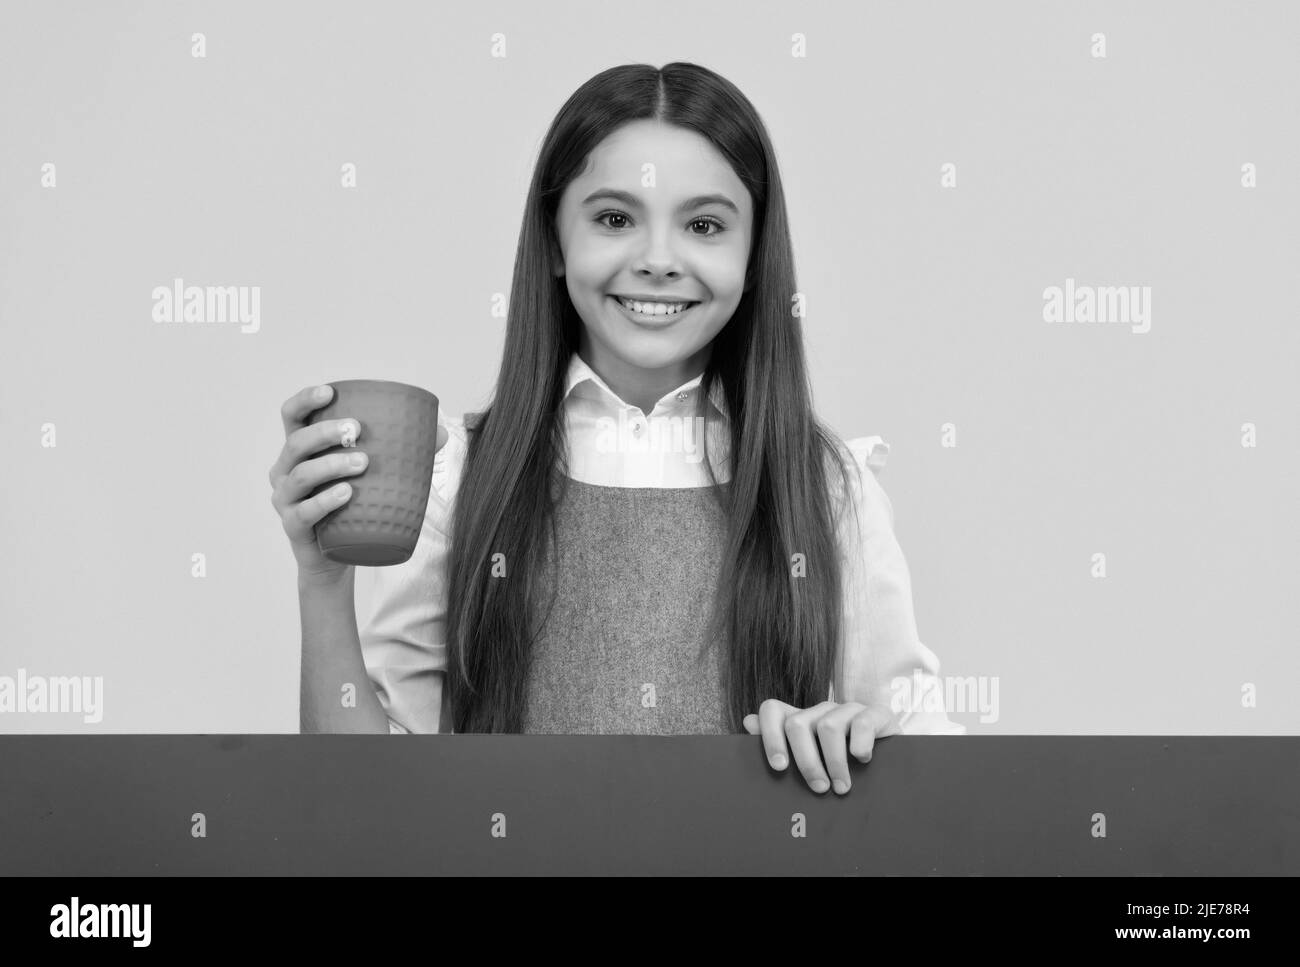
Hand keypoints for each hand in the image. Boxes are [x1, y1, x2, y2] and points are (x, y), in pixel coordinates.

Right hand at [269, 383, 448, 582]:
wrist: (336, 558)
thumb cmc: (352, 507)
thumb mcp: (371, 477)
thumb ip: (402, 453)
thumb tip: (441, 434)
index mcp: (300, 451)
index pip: (292, 417)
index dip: (305, 400)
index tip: (329, 392)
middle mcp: (284, 471)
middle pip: (297, 443)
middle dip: (325, 433)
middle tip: (357, 430)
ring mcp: (285, 500)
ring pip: (300, 476)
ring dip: (331, 465)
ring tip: (362, 463)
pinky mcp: (293, 527)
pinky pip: (304, 512)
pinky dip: (324, 501)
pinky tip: (346, 494)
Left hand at [743, 699, 893, 794]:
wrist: (890, 766)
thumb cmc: (843, 768)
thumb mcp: (811, 762)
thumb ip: (781, 746)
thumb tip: (748, 723)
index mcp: (801, 720)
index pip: (772, 710)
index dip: (769, 736)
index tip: (779, 767)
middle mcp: (821, 711)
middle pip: (797, 724)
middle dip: (806, 761)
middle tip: (818, 789)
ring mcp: (847, 710)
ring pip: (827, 726)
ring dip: (834, 762)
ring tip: (841, 788)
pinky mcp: (875, 714)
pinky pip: (861, 722)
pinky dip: (860, 744)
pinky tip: (863, 760)